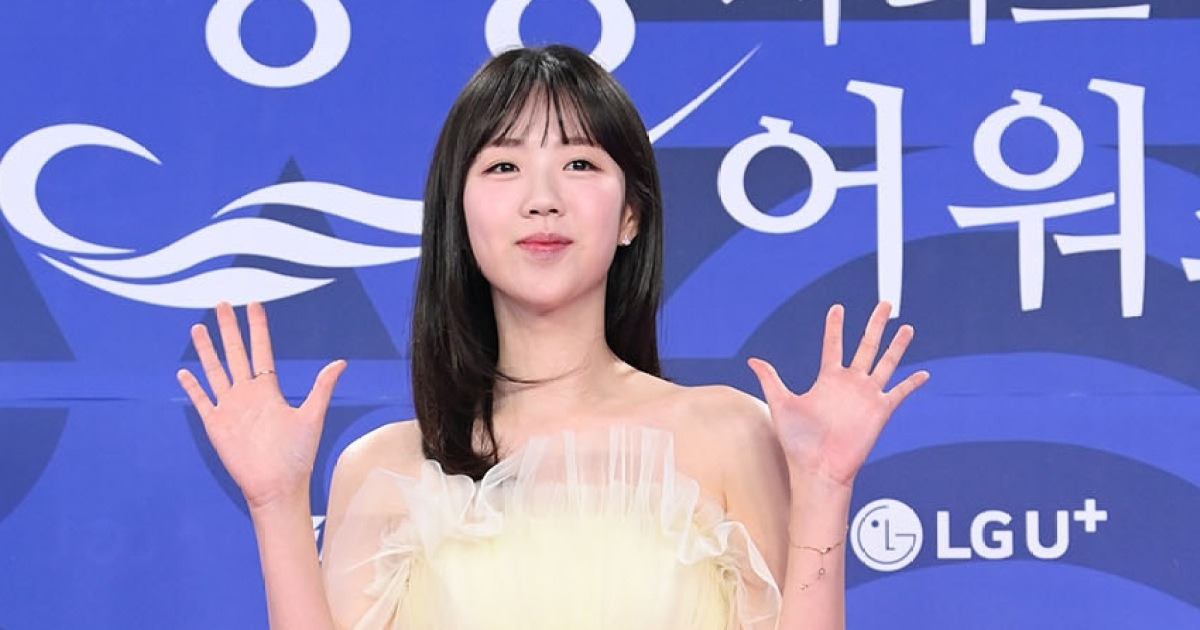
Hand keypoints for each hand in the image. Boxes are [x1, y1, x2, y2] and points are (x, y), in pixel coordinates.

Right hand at [177, 301, 345, 509]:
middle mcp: (247, 394)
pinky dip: (193, 387)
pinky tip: (183, 373)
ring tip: (198, 329)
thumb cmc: (297, 456)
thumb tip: (341, 362)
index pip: (261, 350)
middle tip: (221, 304)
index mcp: (269, 390)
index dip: (257, 328)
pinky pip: (201, 401)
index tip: (254, 305)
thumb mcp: (312, 417)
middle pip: (235, 353)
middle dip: (229, 329)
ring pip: (215, 371)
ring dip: (207, 351)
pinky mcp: (216, 425)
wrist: (277, 486)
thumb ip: (321, 388)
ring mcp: (230, 408)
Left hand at [748, 302, 927, 488]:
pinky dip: (911, 383)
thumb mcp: (781, 404)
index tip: (838, 307)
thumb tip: (752, 360)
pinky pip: (899, 393)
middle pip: (866, 345)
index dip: (835, 326)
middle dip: (875, 324)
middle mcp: (849, 384)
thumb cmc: (797, 442)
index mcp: (827, 379)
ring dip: (897, 345)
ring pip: (886, 363)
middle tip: (885, 304)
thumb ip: (771, 380)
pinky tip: (923, 373)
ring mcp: (866, 396)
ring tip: (906, 327)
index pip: (834, 345)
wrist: (817, 469)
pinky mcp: (880, 412)